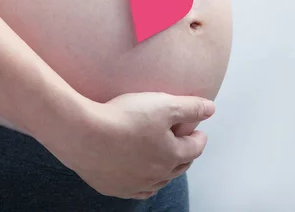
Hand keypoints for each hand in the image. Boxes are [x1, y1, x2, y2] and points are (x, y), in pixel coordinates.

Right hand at [47, 92, 214, 199]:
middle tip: (183, 143)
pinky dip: (143, 183)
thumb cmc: (123, 117)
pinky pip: (135, 189)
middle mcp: (157, 175)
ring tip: (163, 160)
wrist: (83, 134)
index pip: (194, 147)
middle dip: (184, 154)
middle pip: (178, 166)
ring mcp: (134, 184)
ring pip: (158, 180)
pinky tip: (140, 177)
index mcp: (172, 155)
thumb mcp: (163, 104)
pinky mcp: (113, 187)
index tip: (198, 131)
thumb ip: (190, 107)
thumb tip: (210, 108)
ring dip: (165, 170)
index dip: (198, 136)